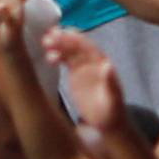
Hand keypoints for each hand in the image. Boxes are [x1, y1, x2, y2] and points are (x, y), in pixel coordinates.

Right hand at [45, 24, 125, 138]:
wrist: (106, 123)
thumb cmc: (112, 113)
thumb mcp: (113, 100)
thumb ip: (111, 83)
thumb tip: (108, 65)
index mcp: (102, 63)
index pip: (88, 46)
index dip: (75, 39)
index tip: (62, 35)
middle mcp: (92, 61)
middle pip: (76, 45)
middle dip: (63, 39)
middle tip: (48, 38)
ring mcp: (83, 66)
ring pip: (68, 49)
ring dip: (57, 44)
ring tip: (45, 44)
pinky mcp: (74, 73)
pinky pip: (64, 59)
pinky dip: (56, 54)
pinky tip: (47, 57)